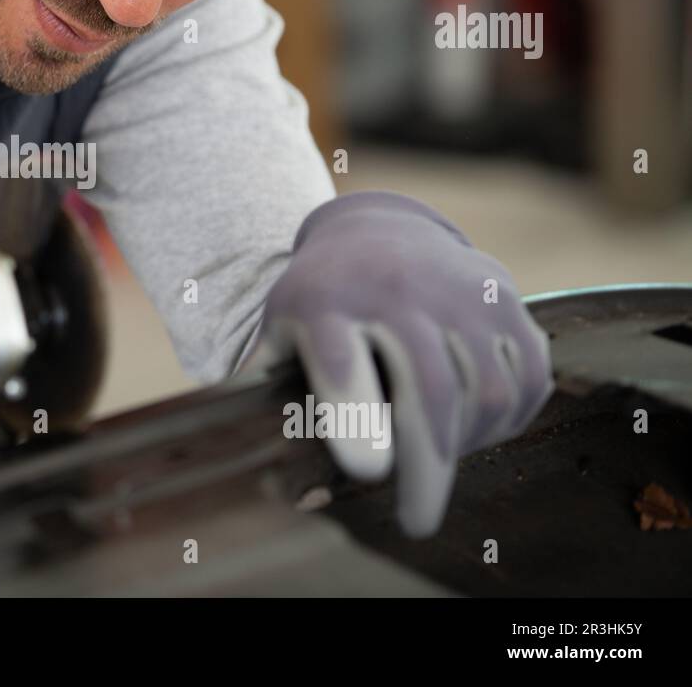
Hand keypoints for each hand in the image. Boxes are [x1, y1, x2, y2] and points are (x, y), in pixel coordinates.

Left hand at [252, 191, 552, 536]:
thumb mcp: (279, 326)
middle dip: (426, 467)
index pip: (342, 363)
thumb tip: (222, 442)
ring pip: (485, 392)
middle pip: (429, 391)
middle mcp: (399, 290)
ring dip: (464, 446)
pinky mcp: (507, 300)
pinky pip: (526, 379)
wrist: (379, 228)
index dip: (357, 418)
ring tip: (434, 466)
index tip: (368, 472)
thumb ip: (260, 383)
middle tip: (415, 520)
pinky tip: (472, 433)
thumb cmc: (320, 298)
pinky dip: (505, 421)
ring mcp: (461, 291)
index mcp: (327, 302)